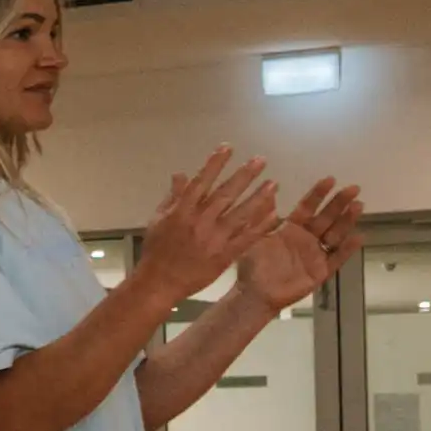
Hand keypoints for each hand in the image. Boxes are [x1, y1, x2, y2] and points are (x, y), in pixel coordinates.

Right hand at [142, 147, 279, 299]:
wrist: (160, 282)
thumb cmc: (157, 249)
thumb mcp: (158, 219)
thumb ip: (172, 196)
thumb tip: (180, 175)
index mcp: (182, 211)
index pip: (201, 181)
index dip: (215, 163)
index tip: (228, 148)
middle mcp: (200, 221)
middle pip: (226, 194)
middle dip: (244, 175)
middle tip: (260, 160)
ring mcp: (214, 239)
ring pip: (240, 214)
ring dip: (259, 198)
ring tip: (274, 184)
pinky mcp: (225, 255)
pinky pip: (246, 238)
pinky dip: (260, 226)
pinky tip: (274, 215)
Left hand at [228, 178, 365, 312]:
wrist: (254, 294)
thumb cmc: (252, 266)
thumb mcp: (254, 237)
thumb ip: (263, 215)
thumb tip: (269, 189)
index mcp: (290, 228)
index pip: (307, 207)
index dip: (318, 194)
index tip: (330, 179)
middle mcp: (305, 239)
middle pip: (326, 218)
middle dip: (339, 203)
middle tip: (353, 188)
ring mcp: (314, 254)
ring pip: (334, 234)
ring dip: (346, 221)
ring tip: (358, 205)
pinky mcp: (320, 271)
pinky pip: (336, 258)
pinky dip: (347, 249)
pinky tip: (359, 237)